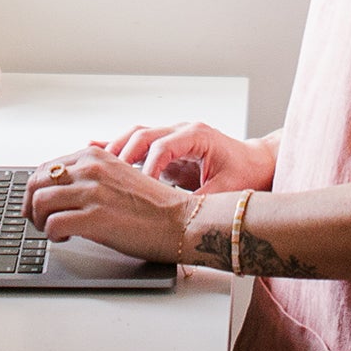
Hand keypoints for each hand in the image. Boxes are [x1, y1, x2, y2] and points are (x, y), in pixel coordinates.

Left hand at [22, 148, 197, 263]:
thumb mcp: (118, 176)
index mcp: (95, 156)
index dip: (35, 189)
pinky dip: (52, 235)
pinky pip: (53, 225)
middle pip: (36, 183)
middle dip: (31, 205)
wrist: (180, 221)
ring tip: (53, 231)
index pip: (46, 167)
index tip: (37, 204)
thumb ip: (91, 176)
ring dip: (40, 221)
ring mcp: (92, 192)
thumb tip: (59, 187)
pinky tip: (65, 238)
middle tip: (37, 221)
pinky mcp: (94, 218)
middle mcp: (91, 169)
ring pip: (40, 203)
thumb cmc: (152, 206)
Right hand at [96, 122, 274, 193]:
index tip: (138, 190)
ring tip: (95, 166)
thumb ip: (202, 201)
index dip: (147, 168)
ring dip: (116, 150)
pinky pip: (138, 145)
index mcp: (197, 135)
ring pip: (136, 136)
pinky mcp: (167, 147)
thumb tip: (180, 221)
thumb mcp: (226, 191)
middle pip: (143, 135)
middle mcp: (182, 130)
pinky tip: (96, 152)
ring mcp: (173, 135)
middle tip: (106, 177)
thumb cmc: (245, 173)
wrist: (256, 163)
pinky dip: (118, 149)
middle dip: (122, 155)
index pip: (163, 147)